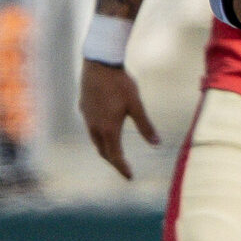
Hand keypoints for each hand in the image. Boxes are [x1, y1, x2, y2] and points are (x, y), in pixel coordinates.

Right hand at [79, 60, 158, 178]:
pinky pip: (91, 128)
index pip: (115, 156)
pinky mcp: (84, 109)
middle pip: (103, 151)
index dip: (122, 168)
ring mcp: (87, 118)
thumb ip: (145, 126)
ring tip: (115, 152)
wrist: (99, 64)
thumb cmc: (120, 84)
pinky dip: (99, 136)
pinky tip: (106, 129)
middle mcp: (95, 127)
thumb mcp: (136, 105)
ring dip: (105, 149)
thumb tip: (157, 143)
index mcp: (109, 129)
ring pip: (95, 140)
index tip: (130, 176)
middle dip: (113, 161)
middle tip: (124, 168)